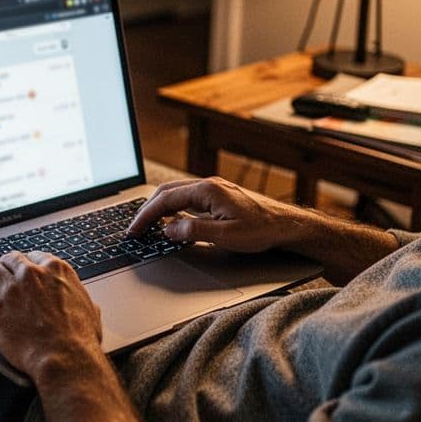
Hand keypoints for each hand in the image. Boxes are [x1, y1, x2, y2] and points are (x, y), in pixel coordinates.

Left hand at [0, 250, 104, 380]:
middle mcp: (31, 274)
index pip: (34, 256)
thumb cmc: (79, 339)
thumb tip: (87, 305)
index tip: (22, 270)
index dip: (27, 264)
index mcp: (56, 270)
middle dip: (6, 267)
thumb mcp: (90, 311)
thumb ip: (81, 300)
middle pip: (10, 259)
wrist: (64, 357)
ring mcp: (11, 289)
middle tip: (3, 275)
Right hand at [127, 176, 317, 252]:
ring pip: (176, 194)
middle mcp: (208, 185)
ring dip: (158, 208)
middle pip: (166, 192)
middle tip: (135, 228)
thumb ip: (193, 231)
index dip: (145, 216)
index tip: (134, 230)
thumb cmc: (262, 230)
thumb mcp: (225, 236)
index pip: (165, 200)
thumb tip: (168, 229)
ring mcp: (213, 190)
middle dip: (147, 210)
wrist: (286, 225)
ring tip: (147, 225)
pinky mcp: (218, 197)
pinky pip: (187, 199)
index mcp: (207, 190)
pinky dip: (172, 208)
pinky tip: (171, 221)